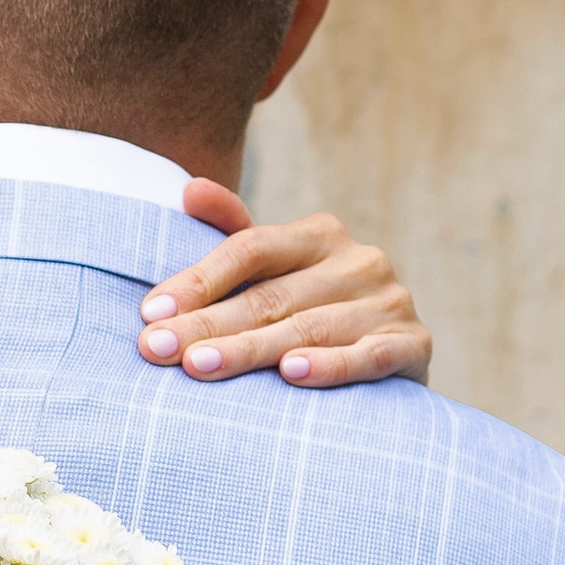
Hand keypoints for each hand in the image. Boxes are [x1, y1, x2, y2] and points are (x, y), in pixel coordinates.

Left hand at [138, 184, 433, 389]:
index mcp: (318, 234)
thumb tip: (190, 189)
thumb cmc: (311, 315)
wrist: (390, 363)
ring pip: (309, 328)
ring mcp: (389, 302)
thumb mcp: (273, 272)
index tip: (150, 314)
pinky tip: (291, 375)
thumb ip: (232, 233)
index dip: (198, 280)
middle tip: (158, 350)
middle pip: (270, 295)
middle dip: (207, 324)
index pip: (250, 248)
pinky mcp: (414, 344)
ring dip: (251, 350)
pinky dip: (331, 366)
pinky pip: (368, 356)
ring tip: (201, 366)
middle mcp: (358, 260)